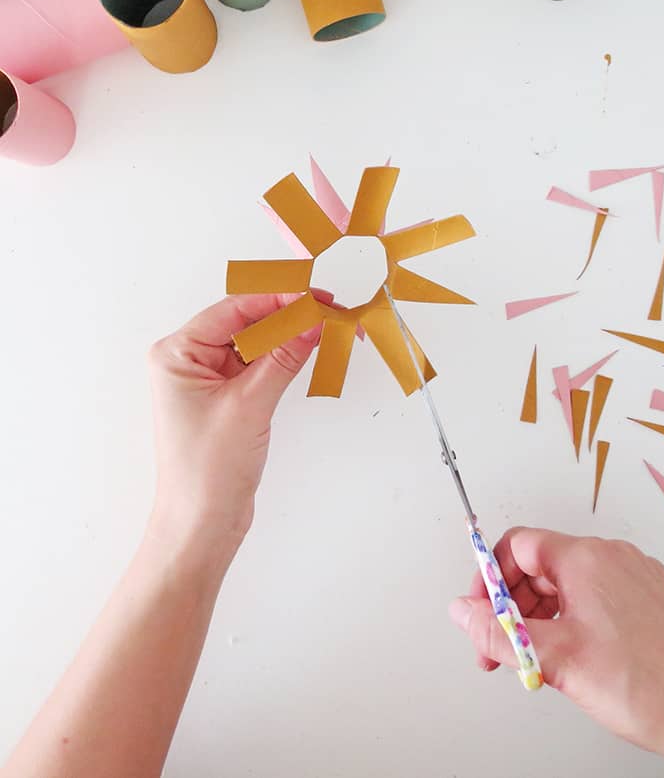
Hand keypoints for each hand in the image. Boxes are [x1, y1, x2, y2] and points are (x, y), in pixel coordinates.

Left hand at [147, 293, 325, 571]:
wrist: (202, 526)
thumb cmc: (207, 472)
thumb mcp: (250, 406)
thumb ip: (283, 358)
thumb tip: (313, 321)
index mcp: (176, 354)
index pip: (233, 309)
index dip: (276, 298)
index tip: (313, 295)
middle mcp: (187, 361)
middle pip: (245, 322)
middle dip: (287, 315)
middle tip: (328, 311)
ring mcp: (207, 380)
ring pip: (255, 343)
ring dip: (288, 336)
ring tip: (326, 328)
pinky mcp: (226, 398)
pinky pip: (258, 365)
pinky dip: (283, 358)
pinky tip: (308, 351)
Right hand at [449, 528, 663, 772]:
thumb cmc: (648, 686)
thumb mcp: (556, 659)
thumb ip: (501, 633)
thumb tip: (464, 613)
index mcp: (586, 559)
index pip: (518, 546)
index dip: (491, 579)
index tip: (482, 610)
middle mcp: (610, 558)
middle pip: (539, 566)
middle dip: (513, 606)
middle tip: (501, 646)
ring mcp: (631, 576)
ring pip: (565, 584)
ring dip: (540, 617)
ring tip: (535, 659)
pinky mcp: (645, 598)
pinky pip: (592, 596)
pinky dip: (570, 620)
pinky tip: (569, 654)